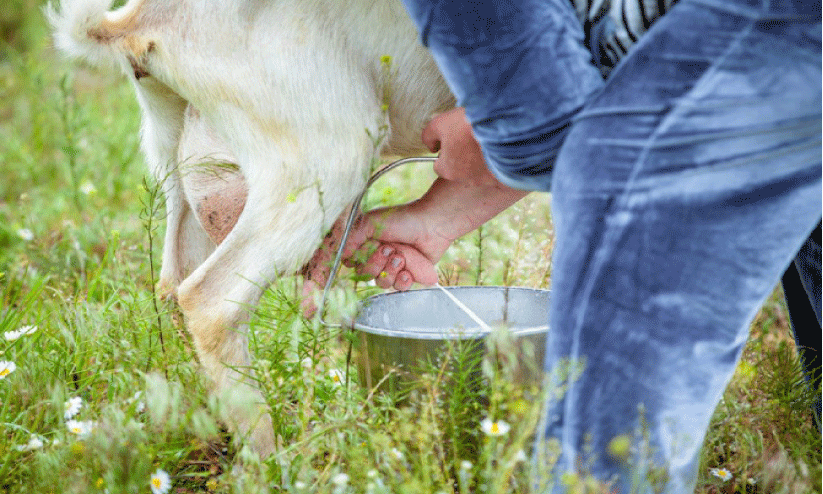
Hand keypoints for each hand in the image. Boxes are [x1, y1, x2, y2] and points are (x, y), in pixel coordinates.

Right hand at [301, 203, 450, 316]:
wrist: (432, 223)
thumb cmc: (401, 218)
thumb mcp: (369, 224)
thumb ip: (349, 239)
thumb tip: (336, 257)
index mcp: (358, 244)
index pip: (337, 265)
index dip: (323, 283)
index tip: (312, 301)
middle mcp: (370, 256)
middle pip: (361, 275)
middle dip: (374, 264)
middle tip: (388, 249)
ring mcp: (388, 267)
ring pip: (379, 283)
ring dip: (390, 270)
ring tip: (401, 255)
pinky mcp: (405, 275)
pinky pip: (396, 288)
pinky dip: (402, 279)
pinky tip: (408, 268)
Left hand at [423, 107, 500, 187]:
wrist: (504, 126)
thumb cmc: (468, 125)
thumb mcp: (439, 123)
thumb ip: (429, 136)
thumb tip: (431, 146)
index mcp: (449, 170)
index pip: (439, 166)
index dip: (444, 151)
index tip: (452, 139)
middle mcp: (467, 179)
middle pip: (460, 168)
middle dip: (464, 155)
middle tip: (470, 137)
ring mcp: (488, 179)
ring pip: (480, 170)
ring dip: (481, 158)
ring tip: (486, 139)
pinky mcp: (506, 175)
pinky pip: (499, 170)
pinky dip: (498, 160)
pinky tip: (500, 146)